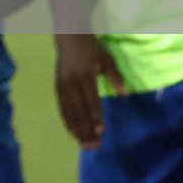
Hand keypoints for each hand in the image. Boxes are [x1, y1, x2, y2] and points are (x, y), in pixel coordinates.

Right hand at [54, 32, 124, 149]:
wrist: (69, 37)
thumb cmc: (92, 49)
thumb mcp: (107, 58)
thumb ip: (116, 76)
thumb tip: (124, 94)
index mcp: (85, 75)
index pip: (91, 99)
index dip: (96, 115)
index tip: (101, 131)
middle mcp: (72, 82)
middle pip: (79, 110)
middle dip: (86, 129)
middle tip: (93, 146)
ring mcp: (63, 86)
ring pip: (69, 112)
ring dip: (76, 129)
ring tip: (83, 145)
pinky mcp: (57, 88)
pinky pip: (62, 108)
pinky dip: (67, 121)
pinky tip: (72, 133)